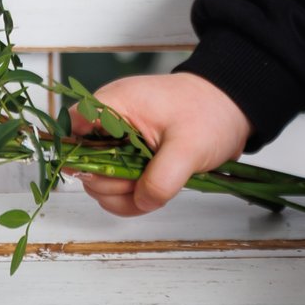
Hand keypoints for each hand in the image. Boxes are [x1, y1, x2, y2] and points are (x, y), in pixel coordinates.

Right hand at [64, 71, 251, 216]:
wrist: (233, 109)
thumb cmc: (211, 112)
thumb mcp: (189, 146)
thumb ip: (161, 178)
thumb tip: (142, 200)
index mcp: (115, 104)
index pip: (71, 127)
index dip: (78, 154)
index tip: (103, 173)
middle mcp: (111, 123)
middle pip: (84, 164)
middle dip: (111, 183)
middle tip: (142, 180)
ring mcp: (121, 143)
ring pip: (101, 181)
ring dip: (124, 194)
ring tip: (157, 184)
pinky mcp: (133, 159)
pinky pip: (120, 187)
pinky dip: (134, 196)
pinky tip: (155, 191)